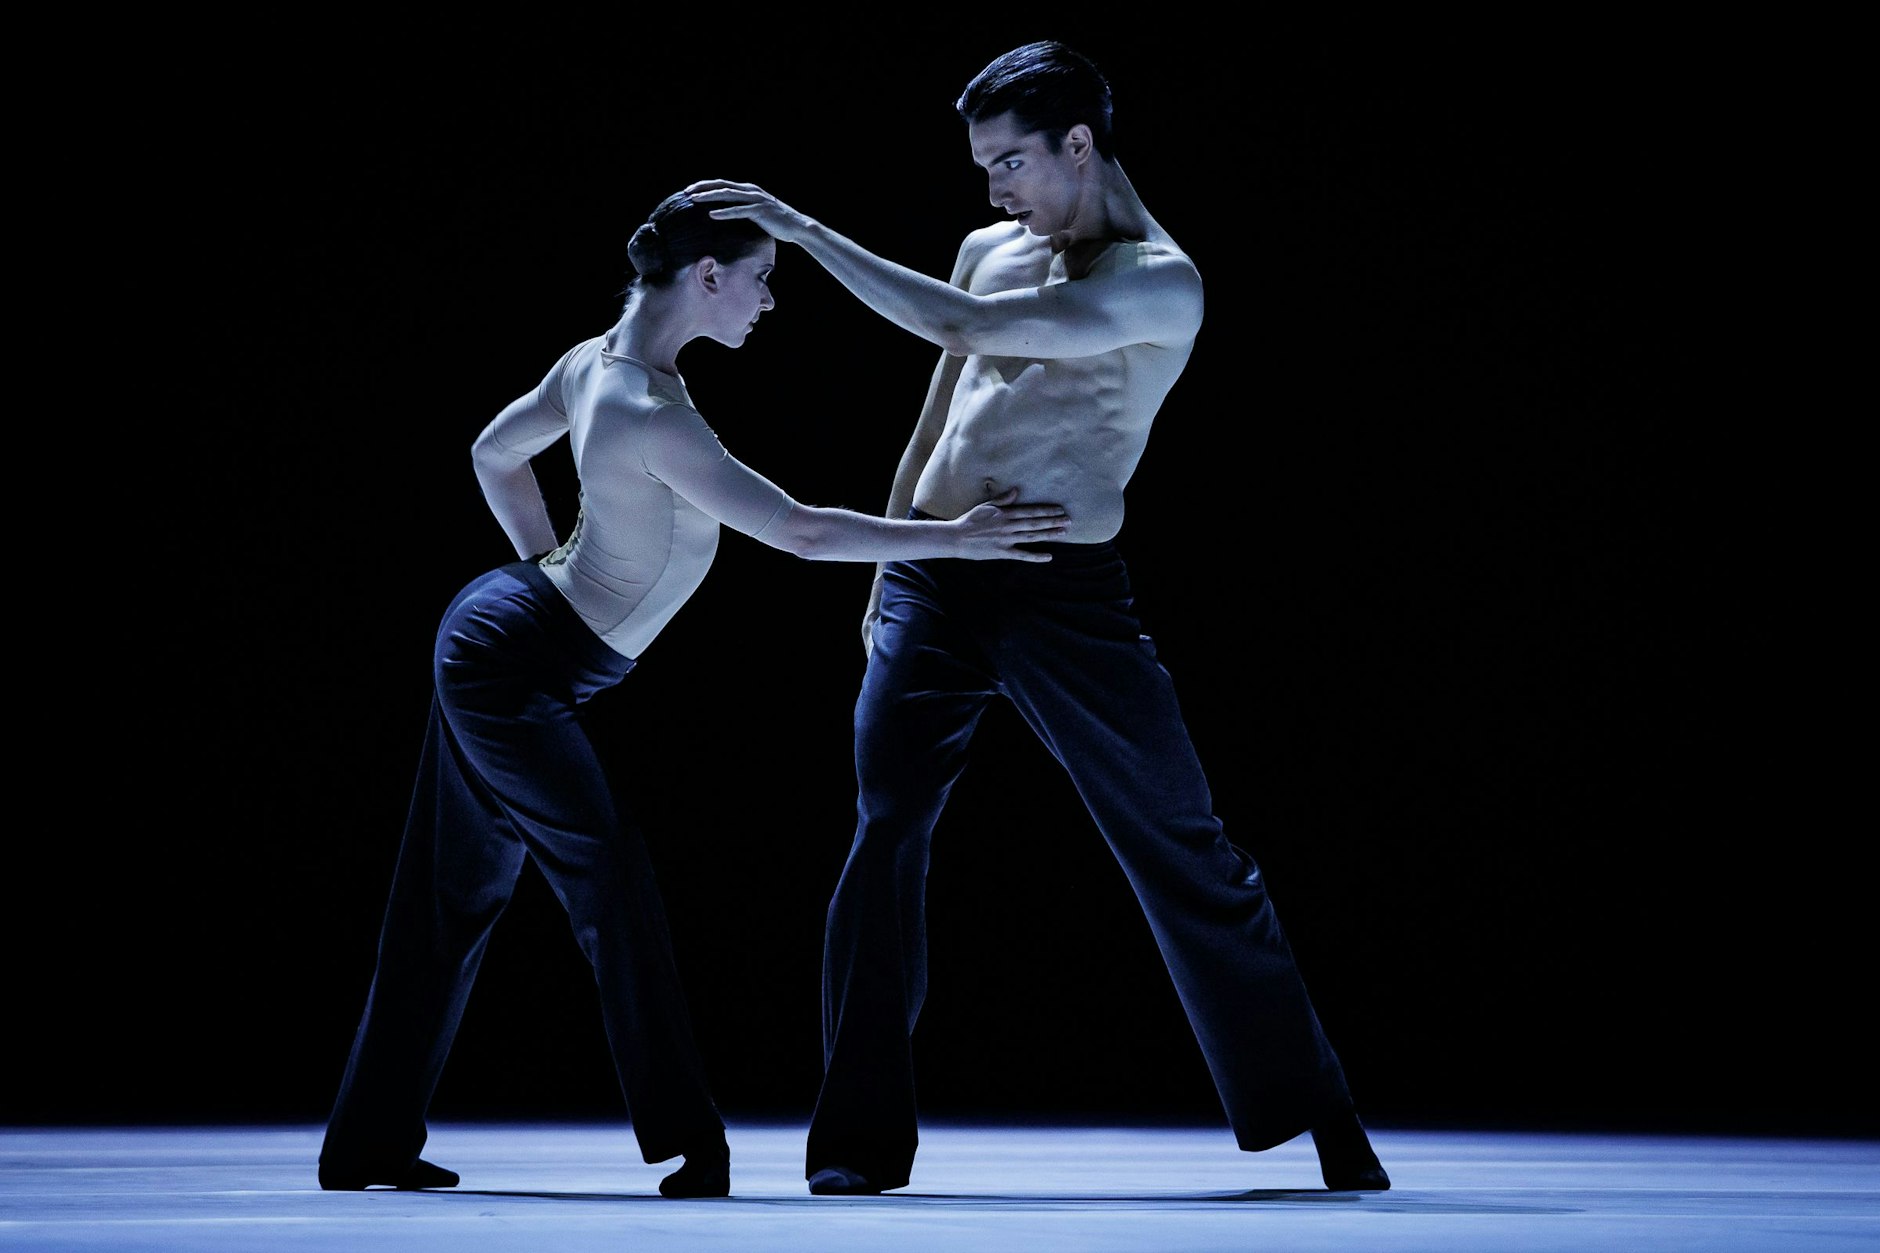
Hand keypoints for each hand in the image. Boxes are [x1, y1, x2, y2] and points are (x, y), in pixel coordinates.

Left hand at [684, 180, 812, 243]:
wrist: (797, 226)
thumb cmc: (775, 221)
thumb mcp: (756, 211)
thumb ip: (743, 208)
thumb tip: (728, 215)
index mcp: (748, 190)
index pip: (722, 184)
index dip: (705, 185)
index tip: (689, 190)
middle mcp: (750, 191)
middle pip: (722, 186)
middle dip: (702, 188)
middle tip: (686, 192)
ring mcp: (756, 200)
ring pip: (728, 195)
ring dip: (709, 197)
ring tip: (694, 200)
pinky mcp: (760, 211)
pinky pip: (739, 211)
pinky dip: (725, 212)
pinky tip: (712, 215)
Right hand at [952, 487, 1068, 560]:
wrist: (956, 537)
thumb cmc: (969, 520)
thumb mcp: (985, 506)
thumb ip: (1002, 499)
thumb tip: (1016, 490)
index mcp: (1005, 513)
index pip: (1030, 511)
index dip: (1046, 510)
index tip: (1060, 509)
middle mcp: (1008, 526)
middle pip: (1035, 523)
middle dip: (1053, 521)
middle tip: (1069, 520)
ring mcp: (1006, 540)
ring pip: (1032, 536)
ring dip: (1049, 534)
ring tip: (1063, 532)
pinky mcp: (1002, 553)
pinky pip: (1022, 555)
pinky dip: (1036, 556)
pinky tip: (1049, 556)